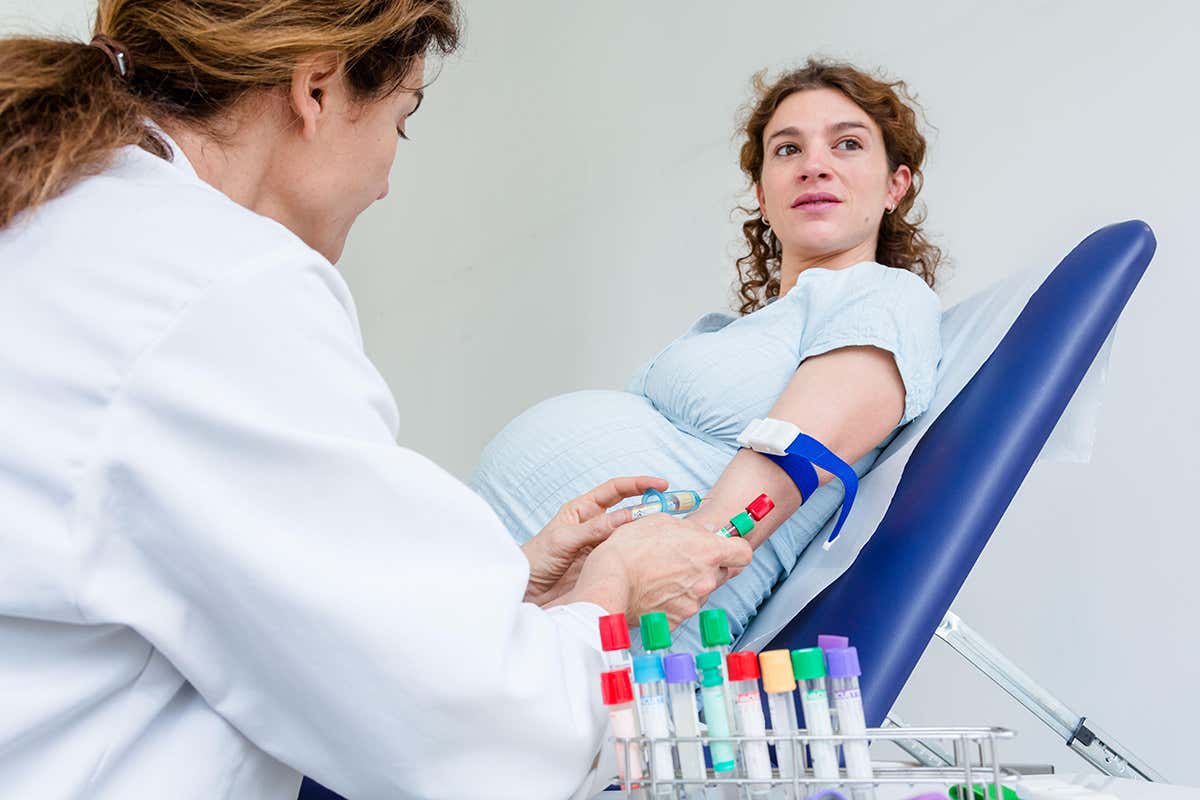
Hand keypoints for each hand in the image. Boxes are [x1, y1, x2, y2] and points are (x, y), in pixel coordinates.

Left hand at [521, 476, 668, 605]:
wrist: (527, 591)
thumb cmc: (537, 559)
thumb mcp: (564, 539)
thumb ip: (594, 529)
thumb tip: (626, 517)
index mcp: (584, 510)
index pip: (616, 490)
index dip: (639, 485)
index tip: (660, 485)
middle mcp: (596, 525)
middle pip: (629, 511)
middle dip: (651, 508)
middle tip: (673, 511)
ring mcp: (602, 546)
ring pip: (631, 536)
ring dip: (647, 534)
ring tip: (667, 535)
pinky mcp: (605, 566)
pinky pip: (626, 557)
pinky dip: (640, 556)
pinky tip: (652, 559)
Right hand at [559, 514, 752, 626]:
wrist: (607, 584)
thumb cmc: (629, 549)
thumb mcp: (660, 522)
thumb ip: (689, 528)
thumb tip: (703, 533)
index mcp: (707, 552)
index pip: (743, 553)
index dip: (733, 549)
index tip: (723, 547)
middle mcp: (706, 580)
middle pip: (719, 573)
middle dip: (704, 566)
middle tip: (679, 559)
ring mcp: (692, 603)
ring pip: (699, 591)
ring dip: (686, 583)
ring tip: (658, 575)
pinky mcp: (677, 620)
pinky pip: (681, 608)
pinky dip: (670, 601)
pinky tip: (652, 591)